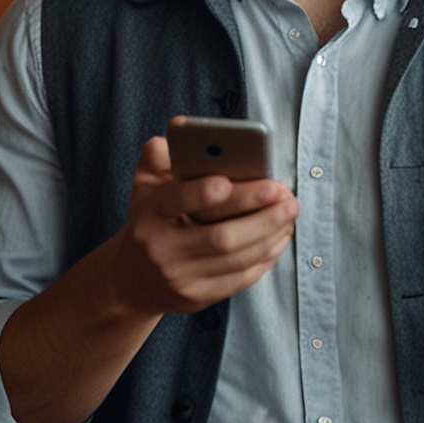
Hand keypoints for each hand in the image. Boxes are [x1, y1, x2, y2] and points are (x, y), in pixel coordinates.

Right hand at [105, 132, 296, 316]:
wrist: (133, 279)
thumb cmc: (149, 218)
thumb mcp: (144, 185)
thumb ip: (160, 155)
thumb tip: (181, 125)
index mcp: (148, 214)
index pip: (174, 202)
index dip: (200, 193)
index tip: (227, 181)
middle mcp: (162, 249)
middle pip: (219, 237)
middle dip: (258, 215)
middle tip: (285, 193)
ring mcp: (181, 278)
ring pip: (236, 259)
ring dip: (270, 234)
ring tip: (290, 210)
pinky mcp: (198, 297)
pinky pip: (240, 278)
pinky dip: (266, 256)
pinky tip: (280, 236)